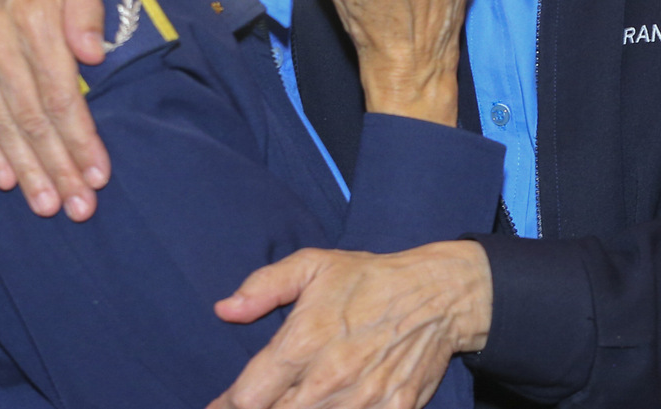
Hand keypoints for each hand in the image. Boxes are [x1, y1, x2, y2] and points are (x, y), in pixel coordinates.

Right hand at [0, 0, 109, 219]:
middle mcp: (0, 45)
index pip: (61, 93)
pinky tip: (5, 178)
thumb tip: (95, 54)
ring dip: (26, 169)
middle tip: (79, 207)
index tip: (99, 172)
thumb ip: (86, 3)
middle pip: (32, 119)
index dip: (80, 137)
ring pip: (2, 125)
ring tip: (47, 205)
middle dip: (58, 167)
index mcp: (34, 19)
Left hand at [209, 241, 492, 408]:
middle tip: (258, 401)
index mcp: (304, 340)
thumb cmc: (368, 279)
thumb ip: (265, 285)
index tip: (224, 403)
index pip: (247, 396)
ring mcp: (362, 401)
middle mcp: (328, 378)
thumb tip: (225, 309)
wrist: (435, 295)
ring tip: (294, 402)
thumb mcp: (314, 265)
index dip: (229, 404)